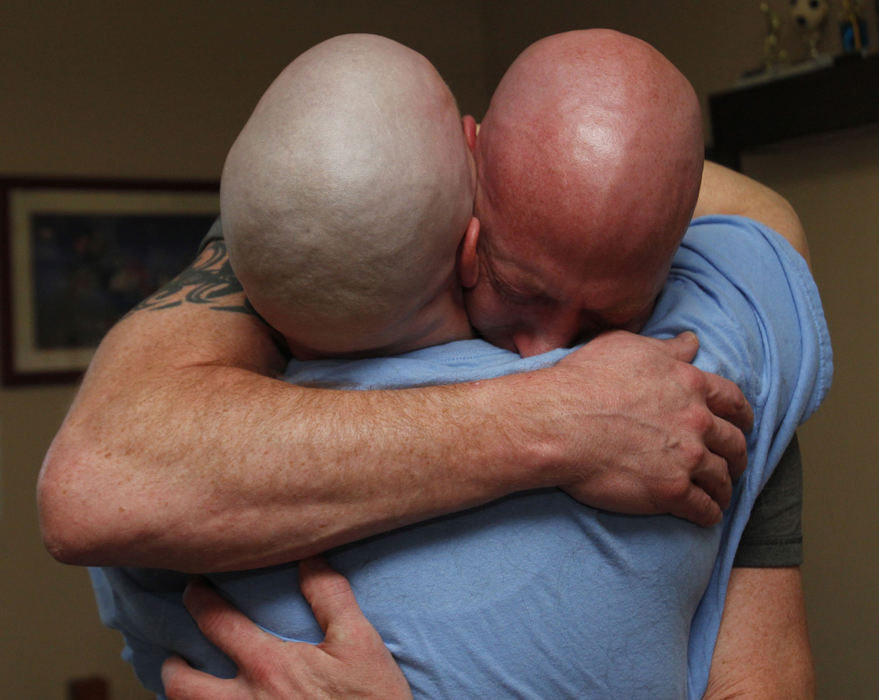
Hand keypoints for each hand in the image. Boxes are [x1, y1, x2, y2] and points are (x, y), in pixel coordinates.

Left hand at [161, 557, 412, 699]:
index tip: (193, 586)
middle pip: (183, 684)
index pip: (218, 623)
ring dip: (183, 697)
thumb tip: (308, 557)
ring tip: (192, 688)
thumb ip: (330, 597)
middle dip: (173, 665)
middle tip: (177, 655)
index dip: (199, 599)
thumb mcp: (359, 642)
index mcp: (269, 666)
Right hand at [546, 331, 751, 526]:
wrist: (559, 422)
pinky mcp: (671, 491)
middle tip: (734, 462)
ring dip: (725, 487)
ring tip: (720, 494)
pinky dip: (710, 514)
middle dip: (738, 454)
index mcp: (689, 384)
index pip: (732, 400)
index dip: (741, 414)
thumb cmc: (585, 380)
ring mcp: (687, 457)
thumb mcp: (627, 348)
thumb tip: (691, 342)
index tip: (741, 423)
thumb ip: (666, 349)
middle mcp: (696, 420)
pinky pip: (704, 508)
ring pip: (722, 477)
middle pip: (734, 441)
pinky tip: (706, 516)